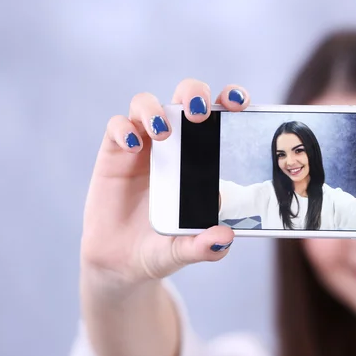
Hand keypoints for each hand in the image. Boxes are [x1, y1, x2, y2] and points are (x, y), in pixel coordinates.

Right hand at [81, 79, 250, 288]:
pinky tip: (133, 148)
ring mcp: (144, 144)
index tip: (240, 104)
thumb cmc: (161, 247)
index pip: (220, 116)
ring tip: (163, 134)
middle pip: (184, 96)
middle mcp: (175, 142)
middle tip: (199, 114)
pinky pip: (117, 126)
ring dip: (155, 109)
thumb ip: (203, 246)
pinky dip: (124, 130)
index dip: (230, 100)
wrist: (121, 262)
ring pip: (146, 103)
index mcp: (203, 156)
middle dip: (194, 93)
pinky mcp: (114, 152)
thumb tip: (225, 238)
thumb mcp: (184, 250)